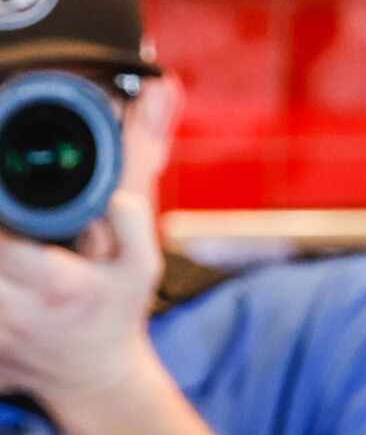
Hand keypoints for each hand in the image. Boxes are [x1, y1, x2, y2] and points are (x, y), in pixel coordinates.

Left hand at [0, 196, 166, 415]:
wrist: (99, 376)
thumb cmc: (119, 315)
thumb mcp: (144, 264)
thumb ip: (132, 221)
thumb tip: (108, 197)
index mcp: (59, 285)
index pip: (8, 246)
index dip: (9, 226)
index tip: (18, 216)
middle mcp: (22, 315)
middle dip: (4, 248)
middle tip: (17, 241)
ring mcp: (1, 340)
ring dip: (2, 277)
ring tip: (17, 270)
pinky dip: (2, 305)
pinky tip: (17, 294)